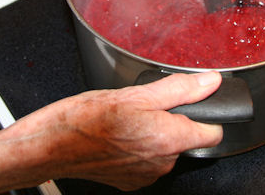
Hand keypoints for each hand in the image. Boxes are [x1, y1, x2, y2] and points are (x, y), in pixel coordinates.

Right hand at [0, 71, 223, 190]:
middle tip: (146, 106)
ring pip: (165, 150)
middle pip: (186, 139)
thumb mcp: (135, 93)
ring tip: (127, 120)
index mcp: (168, 138)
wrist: (51, 146)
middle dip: (173, 121)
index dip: (206, 115)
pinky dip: (138, 148)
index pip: (213, 133)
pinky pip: (147, 162)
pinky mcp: (131, 181)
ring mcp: (146, 175)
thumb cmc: (85, 119)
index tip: (193, 104)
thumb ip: (178, 89)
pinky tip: (119, 135)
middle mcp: (161, 162)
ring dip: (154, 134)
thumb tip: (209, 82)